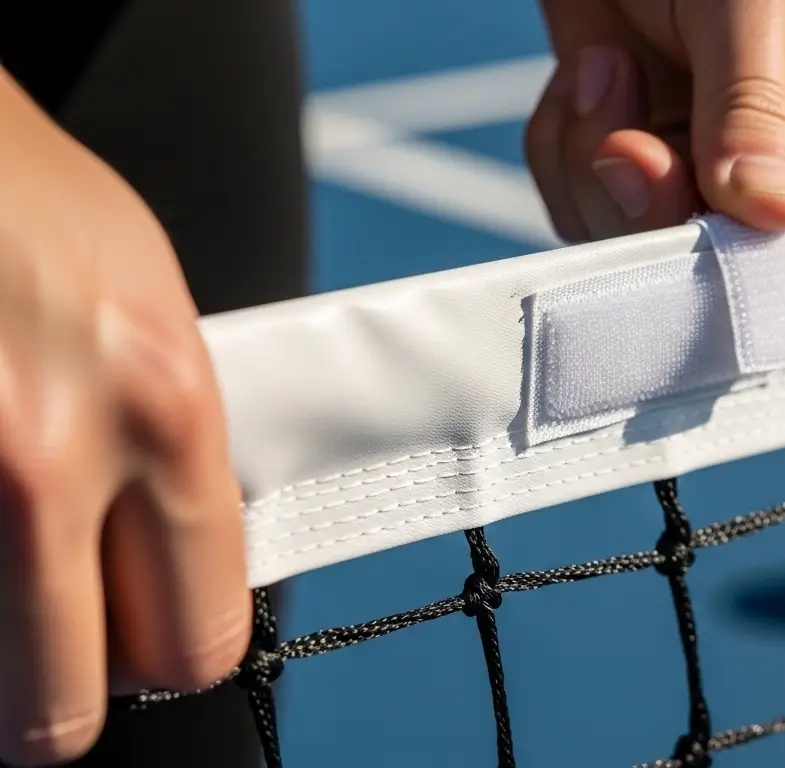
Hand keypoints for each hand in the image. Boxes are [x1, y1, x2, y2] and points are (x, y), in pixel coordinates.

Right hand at [0, 71, 249, 765]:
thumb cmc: (33, 206)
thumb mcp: (157, 317)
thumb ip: (181, 450)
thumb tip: (194, 562)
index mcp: (160, 408)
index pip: (198, 633)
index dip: (177, 652)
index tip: (158, 641)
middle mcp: (43, 454)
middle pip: (56, 712)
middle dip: (64, 694)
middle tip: (66, 643)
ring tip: (12, 543)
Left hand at [526, 0, 784, 241]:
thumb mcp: (756, 1)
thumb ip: (752, 107)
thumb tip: (767, 214)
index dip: (766, 264)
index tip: (703, 232)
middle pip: (727, 271)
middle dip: (656, 213)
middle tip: (630, 144)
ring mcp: (711, 175)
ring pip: (639, 247)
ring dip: (595, 165)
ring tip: (609, 67)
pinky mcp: (640, 164)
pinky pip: (584, 209)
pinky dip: (566, 147)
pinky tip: (590, 73)